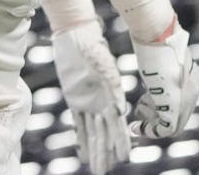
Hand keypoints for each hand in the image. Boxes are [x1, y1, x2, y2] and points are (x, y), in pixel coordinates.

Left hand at [52, 21, 130, 173]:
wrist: (76, 36)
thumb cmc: (94, 48)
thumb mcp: (105, 66)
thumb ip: (113, 88)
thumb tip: (120, 111)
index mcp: (111, 97)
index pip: (117, 126)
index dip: (120, 143)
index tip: (124, 158)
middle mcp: (101, 103)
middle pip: (104, 134)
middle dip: (105, 154)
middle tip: (105, 172)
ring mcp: (87, 103)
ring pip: (91, 133)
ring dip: (94, 151)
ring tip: (97, 169)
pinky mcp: (73, 99)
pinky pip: (77, 124)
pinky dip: (80, 139)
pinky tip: (83, 154)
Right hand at [129, 24, 198, 138]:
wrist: (157, 31)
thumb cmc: (154, 37)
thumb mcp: (160, 56)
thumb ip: (161, 70)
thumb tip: (151, 71)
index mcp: (192, 78)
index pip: (181, 103)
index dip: (161, 108)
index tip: (143, 104)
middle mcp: (193, 90)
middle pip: (178, 118)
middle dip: (157, 121)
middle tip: (138, 117)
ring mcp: (186, 98)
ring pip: (173, 126)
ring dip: (152, 127)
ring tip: (137, 123)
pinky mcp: (174, 103)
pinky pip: (165, 129)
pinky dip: (149, 131)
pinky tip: (135, 127)